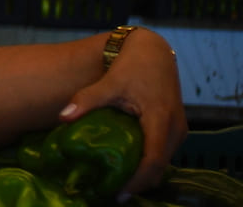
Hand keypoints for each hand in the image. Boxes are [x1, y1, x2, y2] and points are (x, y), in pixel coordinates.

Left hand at [59, 28, 186, 198]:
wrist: (152, 50)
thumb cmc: (131, 66)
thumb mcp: (108, 83)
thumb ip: (86, 101)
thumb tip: (62, 118)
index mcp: (160, 119)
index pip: (152, 161)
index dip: (137, 181)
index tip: (118, 194)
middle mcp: (175, 127)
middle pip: (160, 166)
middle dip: (140, 183)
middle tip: (114, 194)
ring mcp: (179, 128)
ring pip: (165, 161)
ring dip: (146, 174)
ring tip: (120, 184)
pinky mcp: (177, 126)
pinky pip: (166, 152)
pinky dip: (151, 163)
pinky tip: (131, 167)